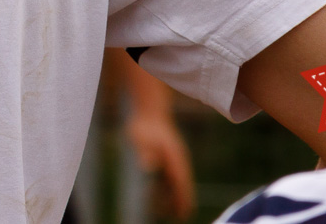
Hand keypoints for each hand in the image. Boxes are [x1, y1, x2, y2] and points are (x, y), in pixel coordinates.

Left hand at [123, 105, 195, 219]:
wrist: (148, 111)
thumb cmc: (143, 125)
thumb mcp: (141, 137)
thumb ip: (145, 152)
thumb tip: (148, 168)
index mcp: (174, 157)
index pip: (181, 182)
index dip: (184, 198)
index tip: (185, 212)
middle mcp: (177, 159)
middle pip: (182, 184)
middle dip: (182, 200)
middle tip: (182, 217)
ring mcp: (173, 158)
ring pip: (177, 182)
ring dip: (175, 195)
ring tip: (174, 212)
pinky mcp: (167, 158)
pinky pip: (170, 176)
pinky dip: (169, 187)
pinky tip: (163, 195)